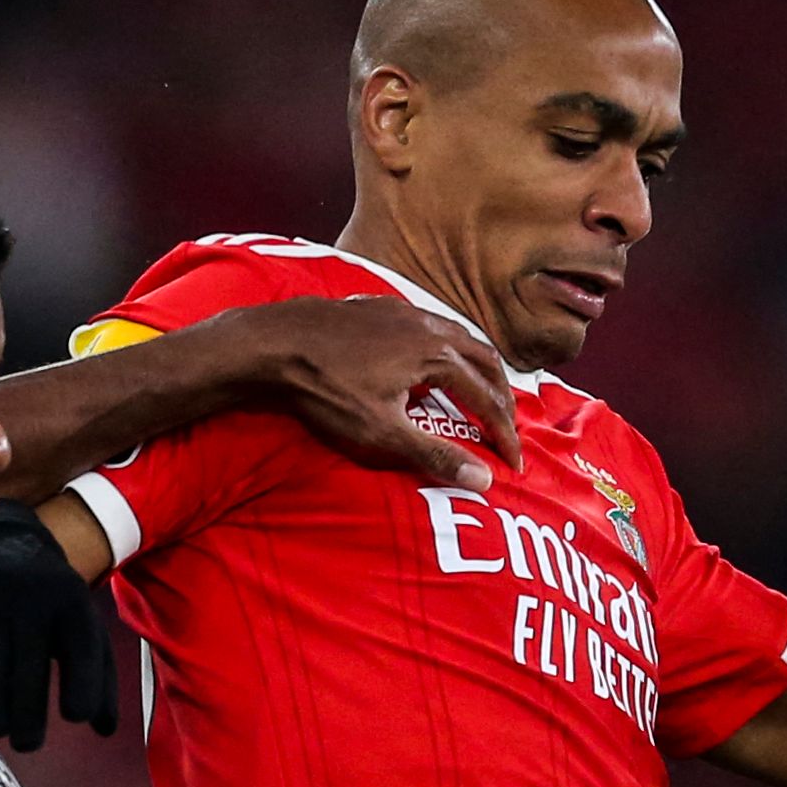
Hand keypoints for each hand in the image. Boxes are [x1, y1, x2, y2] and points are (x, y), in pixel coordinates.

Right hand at [0, 500, 121, 750]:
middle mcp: (30, 594)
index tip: (74, 717)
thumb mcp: (83, 626)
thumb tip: (105, 731)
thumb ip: (100, 676)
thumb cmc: (50, 604)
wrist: (3, 542)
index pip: (83, 653)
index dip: (82, 690)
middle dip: (29, 720)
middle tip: (27, 744)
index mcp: (72, 601)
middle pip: (28, 674)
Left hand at [215, 297, 522, 486]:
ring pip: (456, 334)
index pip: (486, 399)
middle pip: (483, 358)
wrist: (273, 343)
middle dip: (501, 394)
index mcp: (437, 356)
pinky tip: (428, 359)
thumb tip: (484, 479)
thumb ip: (435, 456)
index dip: (504, 433)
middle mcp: (427, 326)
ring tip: (480, 389)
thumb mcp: (382, 433)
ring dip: (476, 364)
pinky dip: (444, 345)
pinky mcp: (375, 307)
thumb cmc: (326, 390)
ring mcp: (400, 311)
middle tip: (507, 424)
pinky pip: (427, 323)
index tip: (512, 462)